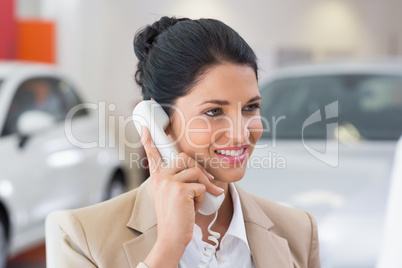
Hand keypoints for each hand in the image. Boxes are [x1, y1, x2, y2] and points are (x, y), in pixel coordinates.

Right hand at [140, 126, 222, 266]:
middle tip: (206, 183)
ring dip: (202, 186)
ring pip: (195, 172)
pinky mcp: (180, 190)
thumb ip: (178, 180)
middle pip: (184, 158)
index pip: (152, 155)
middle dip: (197, 170)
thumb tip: (196, 170)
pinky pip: (201, 185)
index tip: (145, 127)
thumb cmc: (175, 217)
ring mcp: (169, 182)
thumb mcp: (172, 196)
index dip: (149, 140)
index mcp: (157, 178)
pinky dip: (203, 197)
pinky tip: (194, 207)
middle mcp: (160, 178)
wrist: (172, 237)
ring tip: (197, 200)